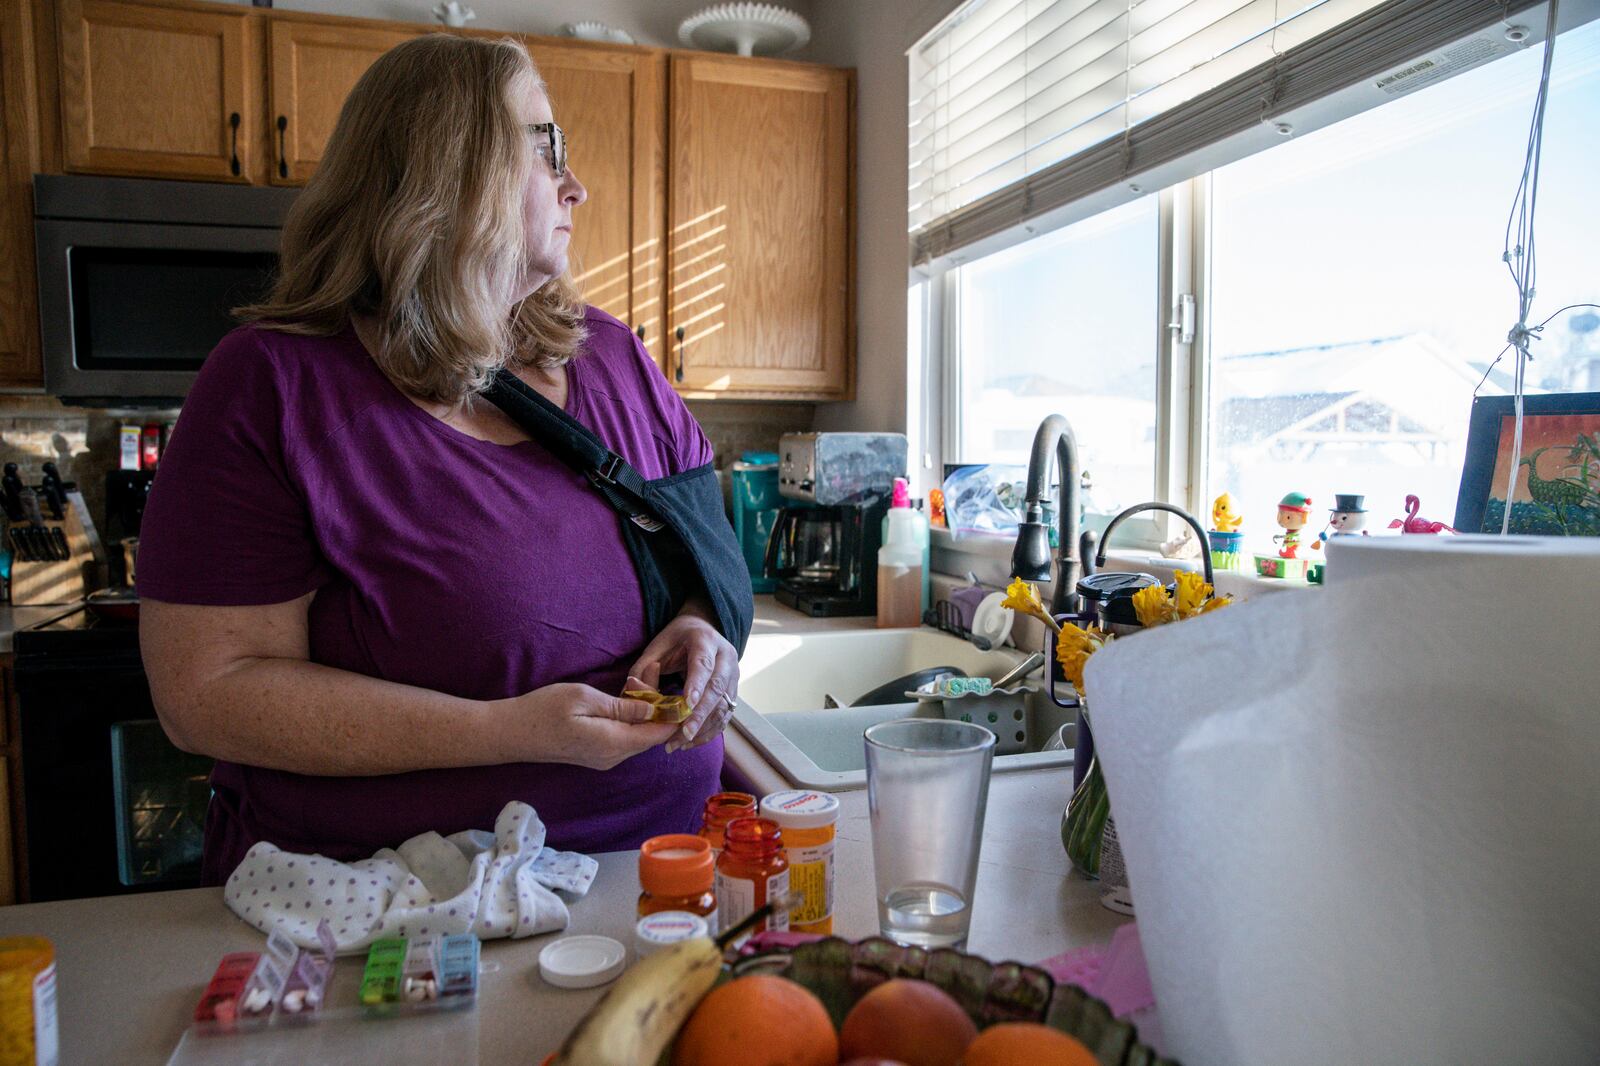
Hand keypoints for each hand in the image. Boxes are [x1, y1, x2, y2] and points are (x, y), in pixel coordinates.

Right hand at [496, 683, 678, 770]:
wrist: (511, 733)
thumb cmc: (544, 710)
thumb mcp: (585, 699)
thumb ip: (622, 707)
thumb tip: (653, 710)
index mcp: (614, 743)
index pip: (658, 733)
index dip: (672, 712)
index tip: (675, 687)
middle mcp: (613, 757)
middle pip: (650, 734)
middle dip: (658, 706)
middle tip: (650, 672)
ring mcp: (604, 759)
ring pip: (637, 736)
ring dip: (643, 711)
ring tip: (637, 682)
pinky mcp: (595, 755)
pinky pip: (624, 738)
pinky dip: (630, 720)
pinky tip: (624, 699)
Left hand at [628, 607, 739, 752]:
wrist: (703, 630)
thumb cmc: (676, 639)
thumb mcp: (657, 646)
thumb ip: (644, 667)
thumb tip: (632, 691)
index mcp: (705, 640)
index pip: (703, 664)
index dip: (696, 685)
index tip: (687, 705)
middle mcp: (725, 657)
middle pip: (717, 688)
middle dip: (700, 714)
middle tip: (683, 733)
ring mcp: (733, 675)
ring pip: (724, 705)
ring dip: (704, 727)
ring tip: (680, 743)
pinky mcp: (733, 690)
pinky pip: (725, 715)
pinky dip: (710, 731)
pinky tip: (691, 741)